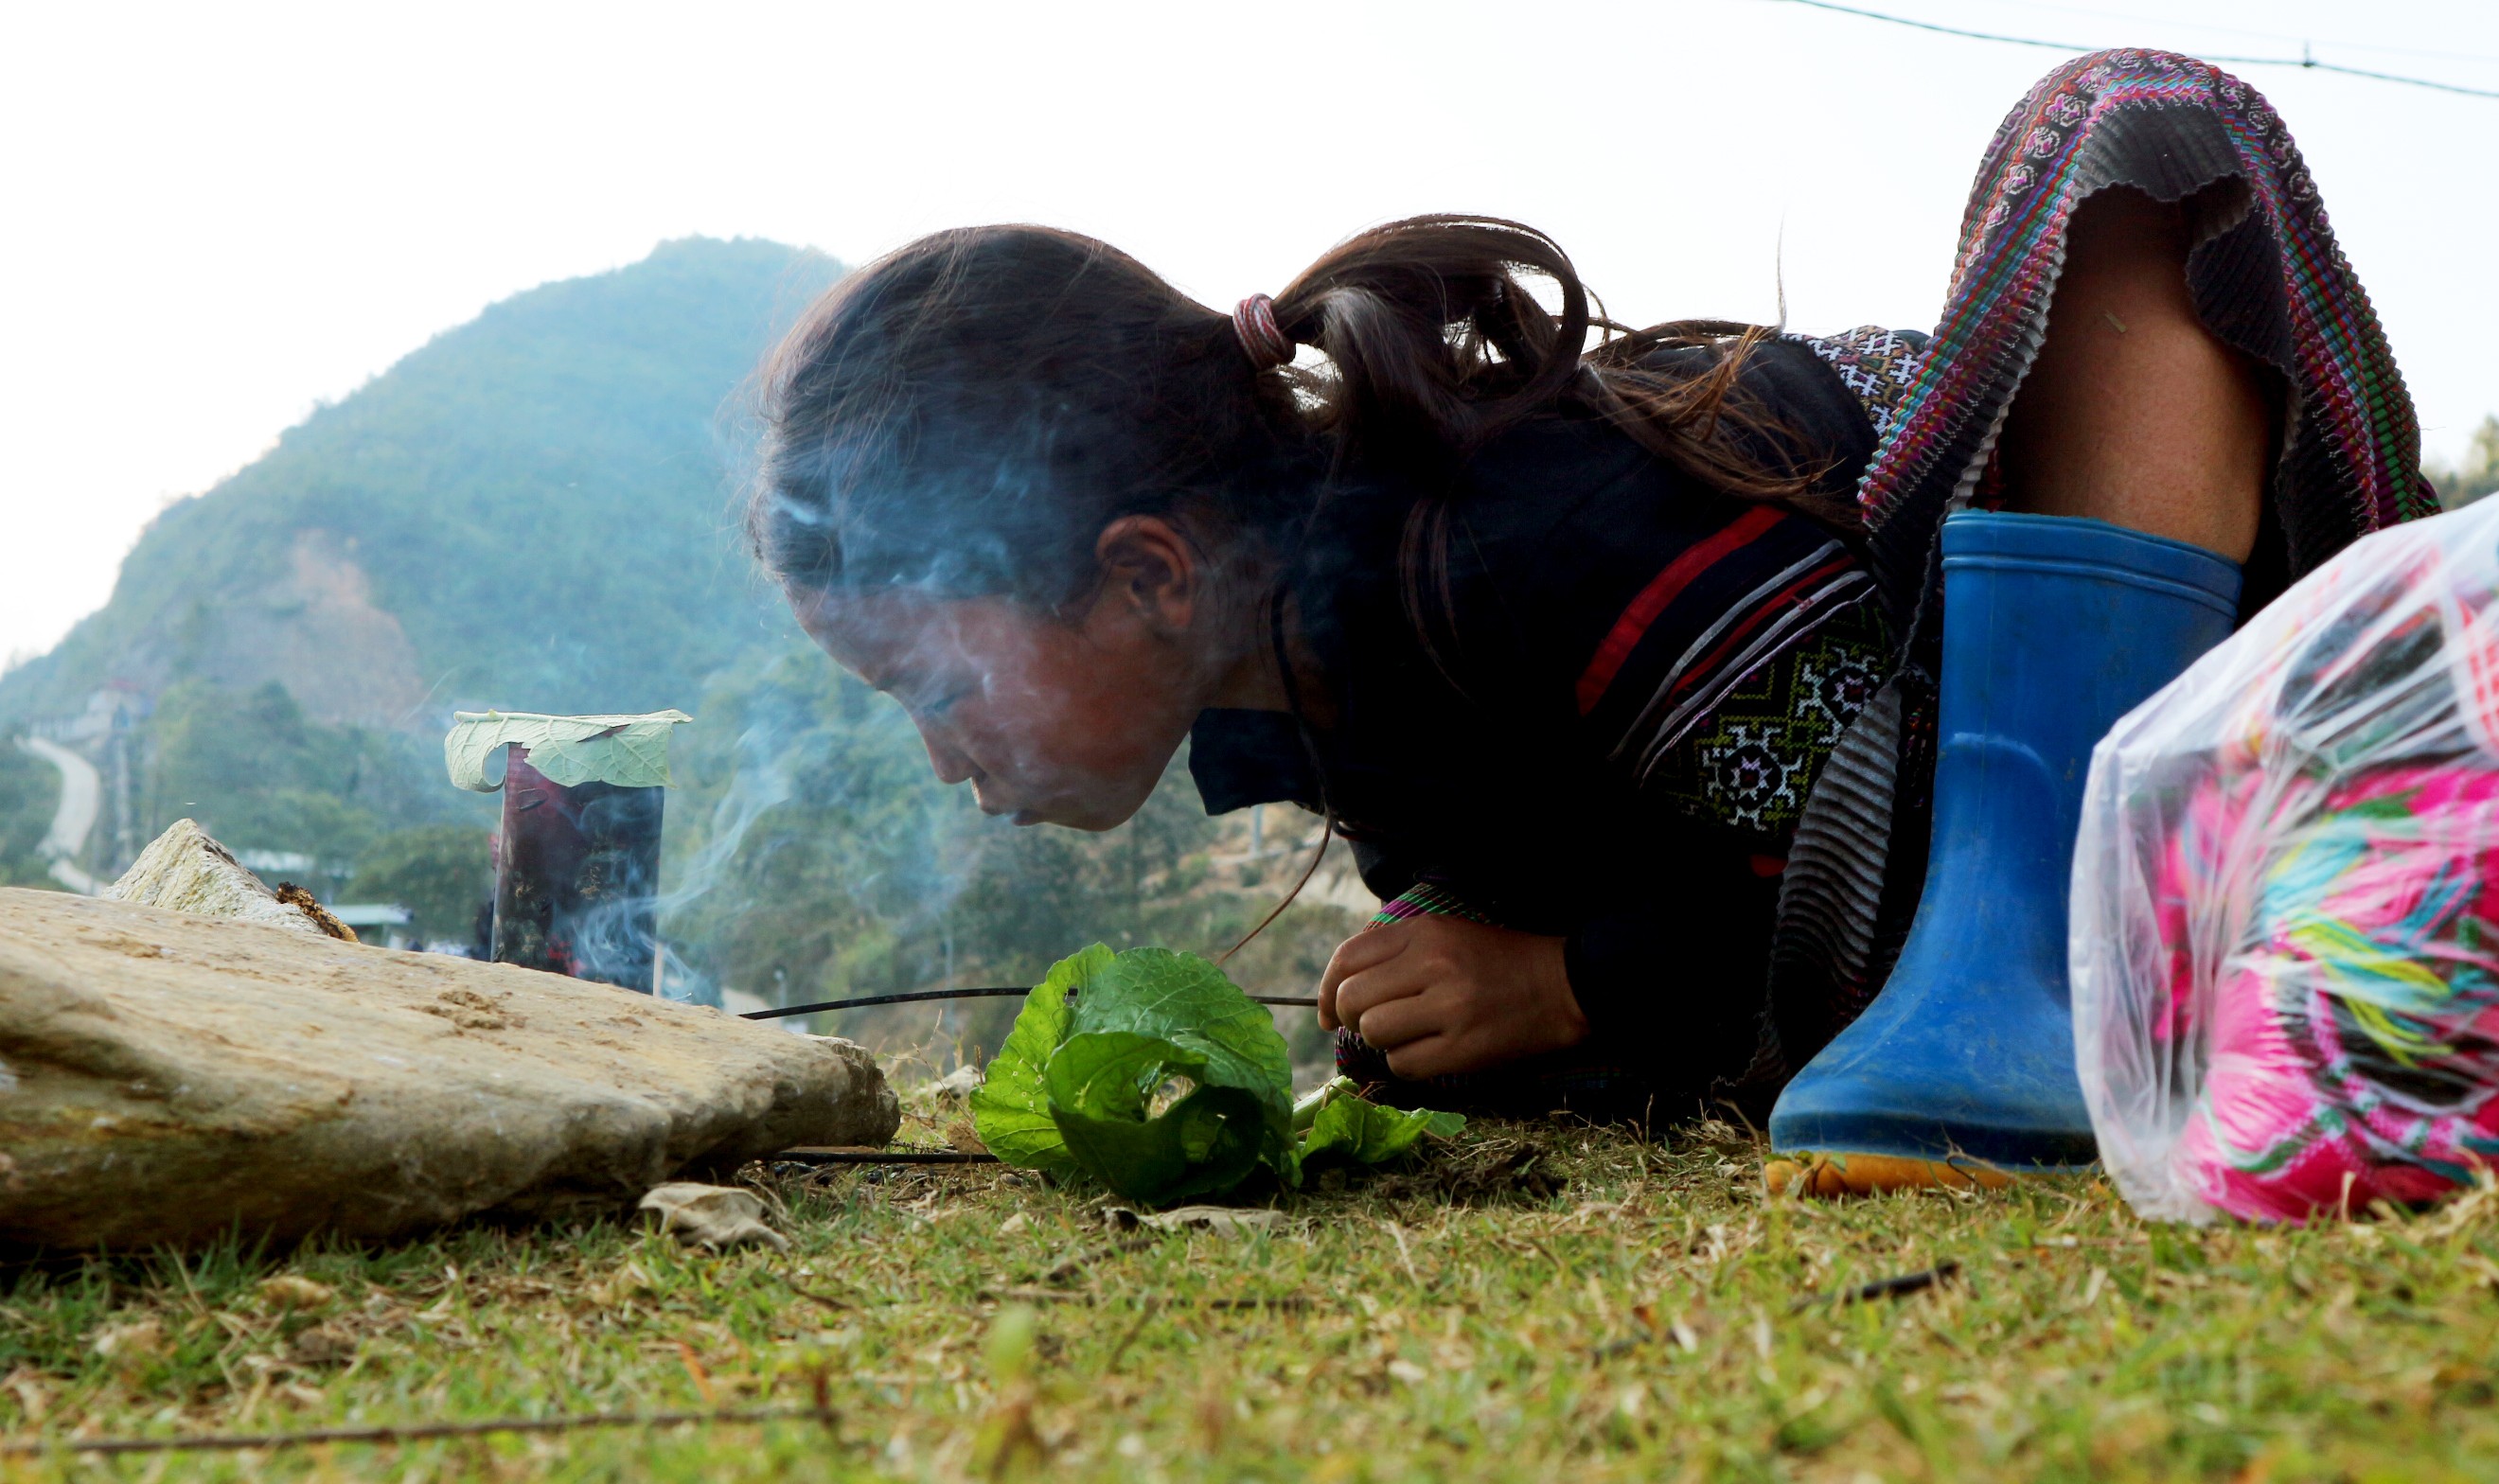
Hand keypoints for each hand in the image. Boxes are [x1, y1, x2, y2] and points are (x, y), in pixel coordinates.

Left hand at [1316, 915, 1588, 1079]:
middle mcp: (1433, 965)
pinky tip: (1428, 1052)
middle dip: (1348, 1018)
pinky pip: (1403, 1064)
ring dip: (1381, 1040)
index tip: (1326, 1012)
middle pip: (1351, 999)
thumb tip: (1339, 985)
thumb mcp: (1448, 933)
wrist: (1564, 985)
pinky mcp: (1464, 1048)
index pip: (1346, 958)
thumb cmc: (1499, 961)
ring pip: (1374, 1032)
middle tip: (1366, 1025)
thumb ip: (1396, 948)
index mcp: (1425, 932)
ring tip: (1407, 1035)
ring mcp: (1449, 1008)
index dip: (1324, 990)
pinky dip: (1406, 1063)